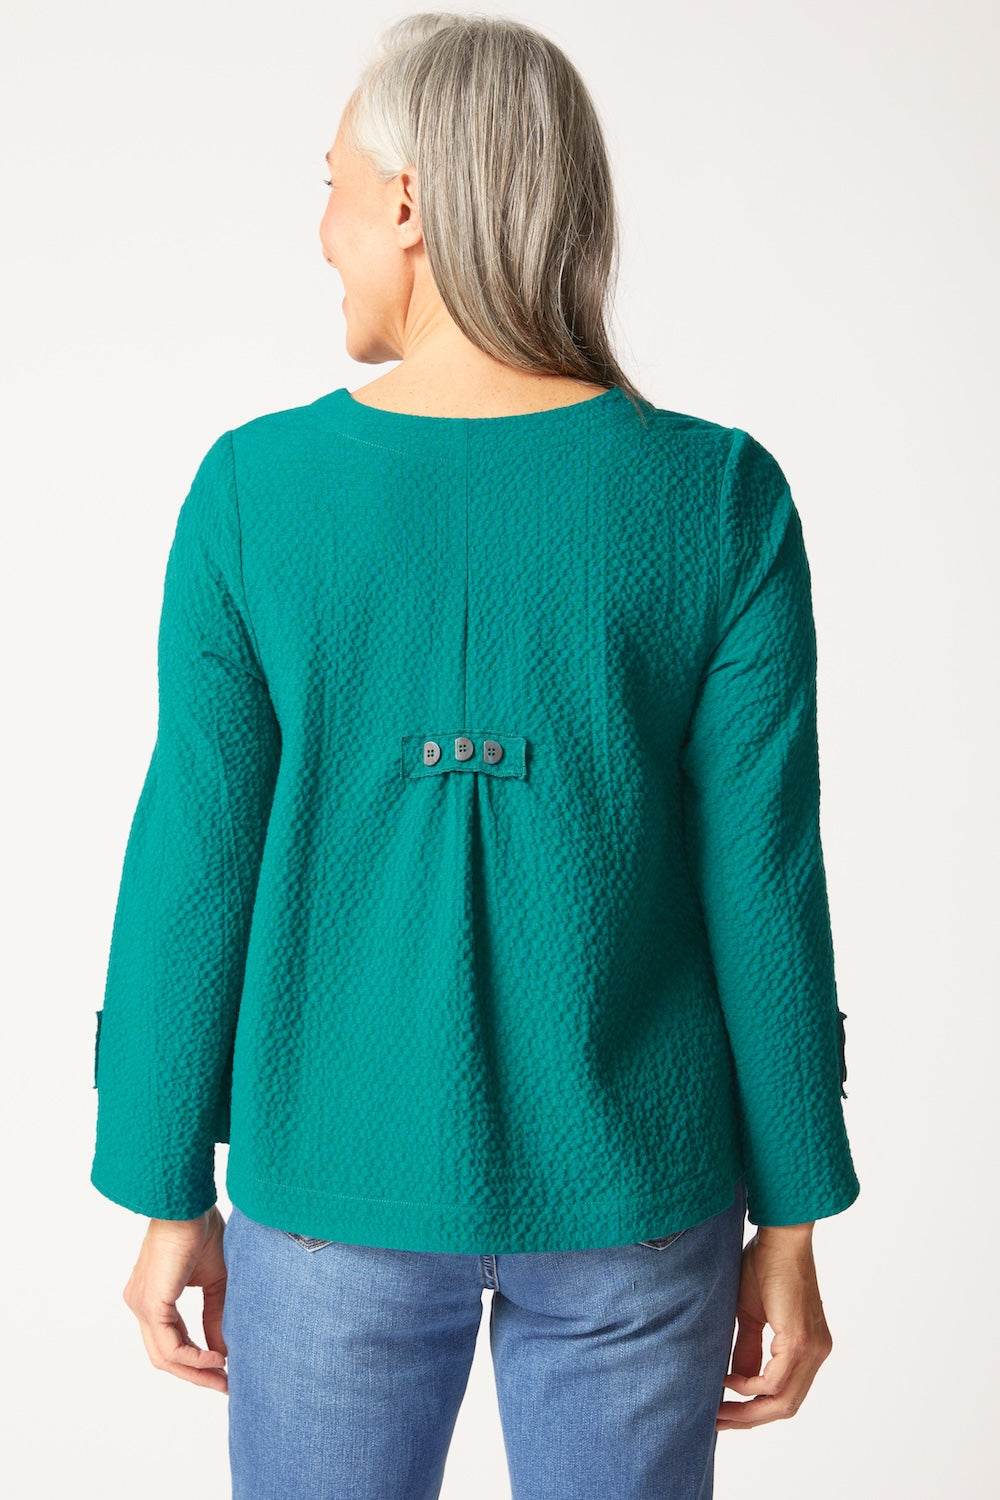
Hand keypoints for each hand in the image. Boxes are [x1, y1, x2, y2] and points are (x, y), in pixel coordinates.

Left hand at [121, 1206, 228, 1391]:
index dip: (198, 1361)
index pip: (171, 1341)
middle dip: (196, 1375)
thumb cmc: (201, 1230)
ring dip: (196, 1371)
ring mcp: (141, 1305)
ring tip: (224, 1376)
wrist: (188, 1204)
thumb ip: (215, 1315)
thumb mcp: (215, 1281)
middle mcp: (141, 1305)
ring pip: (165, 1356)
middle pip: (165, 1357)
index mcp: (153, 1298)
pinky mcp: (150, 1304)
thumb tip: (223, 1352)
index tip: (225, 1371)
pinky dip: (194, 1357)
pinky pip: (170, 1345)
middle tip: (225, 1385)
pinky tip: (217, 1358)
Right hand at [716, 1223, 832, 1428]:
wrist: (780, 1237)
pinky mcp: (800, 1340)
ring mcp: (812, 1349)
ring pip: (784, 1401)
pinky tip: (729, 1380)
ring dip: (749, 1410)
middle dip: (750, 1419)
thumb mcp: (752, 1315)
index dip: (756, 1410)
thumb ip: (748, 1349)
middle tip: (718, 1421)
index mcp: (808, 1348)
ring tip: (719, 1408)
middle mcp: (816, 1354)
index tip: (725, 1412)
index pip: (786, 1394)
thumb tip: (736, 1380)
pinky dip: (750, 1386)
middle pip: (786, 1406)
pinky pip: (775, 1380)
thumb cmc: (765, 1265)